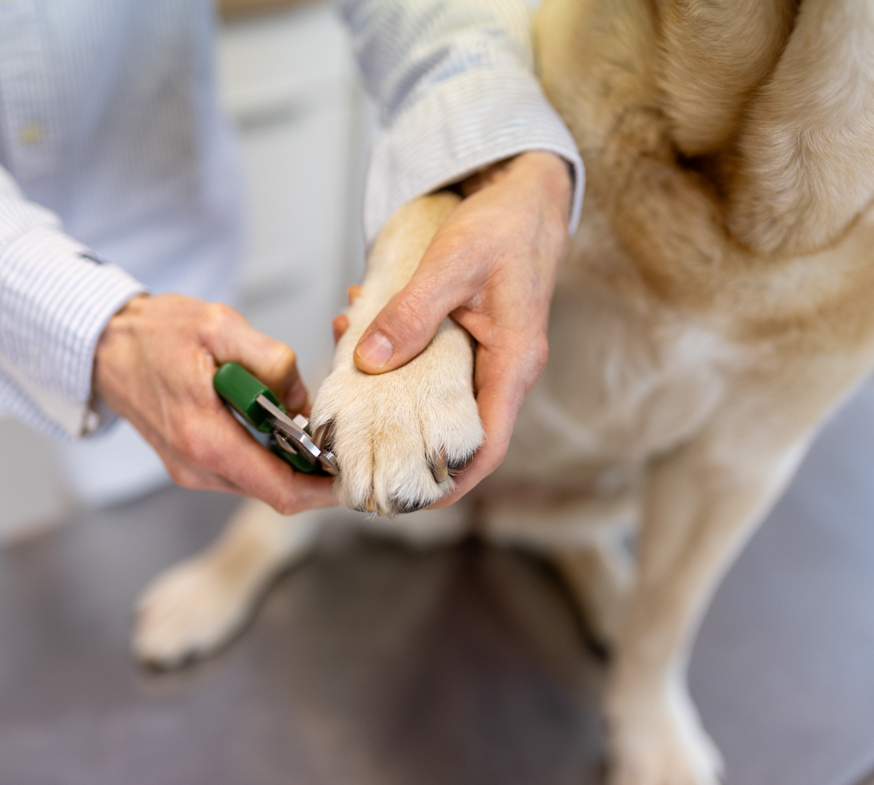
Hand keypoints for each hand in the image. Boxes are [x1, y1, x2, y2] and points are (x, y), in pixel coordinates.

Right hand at [93, 295, 334, 514]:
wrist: (105, 344)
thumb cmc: (155, 333)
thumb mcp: (219, 325)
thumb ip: (269, 358)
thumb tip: (300, 398)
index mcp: (204, 438)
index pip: (279, 489)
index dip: (323, 489)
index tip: (352, 473)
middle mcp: (196, 465)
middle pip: (276, 490)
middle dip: (313, 470)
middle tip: (339, 436)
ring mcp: (192, 469)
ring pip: (262, 482)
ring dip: (290, 461)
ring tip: (309, 422)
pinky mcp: (192, 463)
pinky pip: (243, 469)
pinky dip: (268, 453)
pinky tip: (277, 422)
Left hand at [352, 151, 572, 505]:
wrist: (527, 195)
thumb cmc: (503, 225)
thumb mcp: (451, 263)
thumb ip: (411, 312)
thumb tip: (368, 359)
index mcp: (513, 362)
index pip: (487, 446)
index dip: (451, 482)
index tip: (408, 499)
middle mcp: (505, 370)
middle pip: (459, 433)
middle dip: (407, 443)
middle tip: (355, 448)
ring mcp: (490, 358)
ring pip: (439, 398)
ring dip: (393, 394)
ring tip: (346, 378)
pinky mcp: (473, 343)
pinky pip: (433, 367)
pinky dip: (397, 359)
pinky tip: (360, 334)